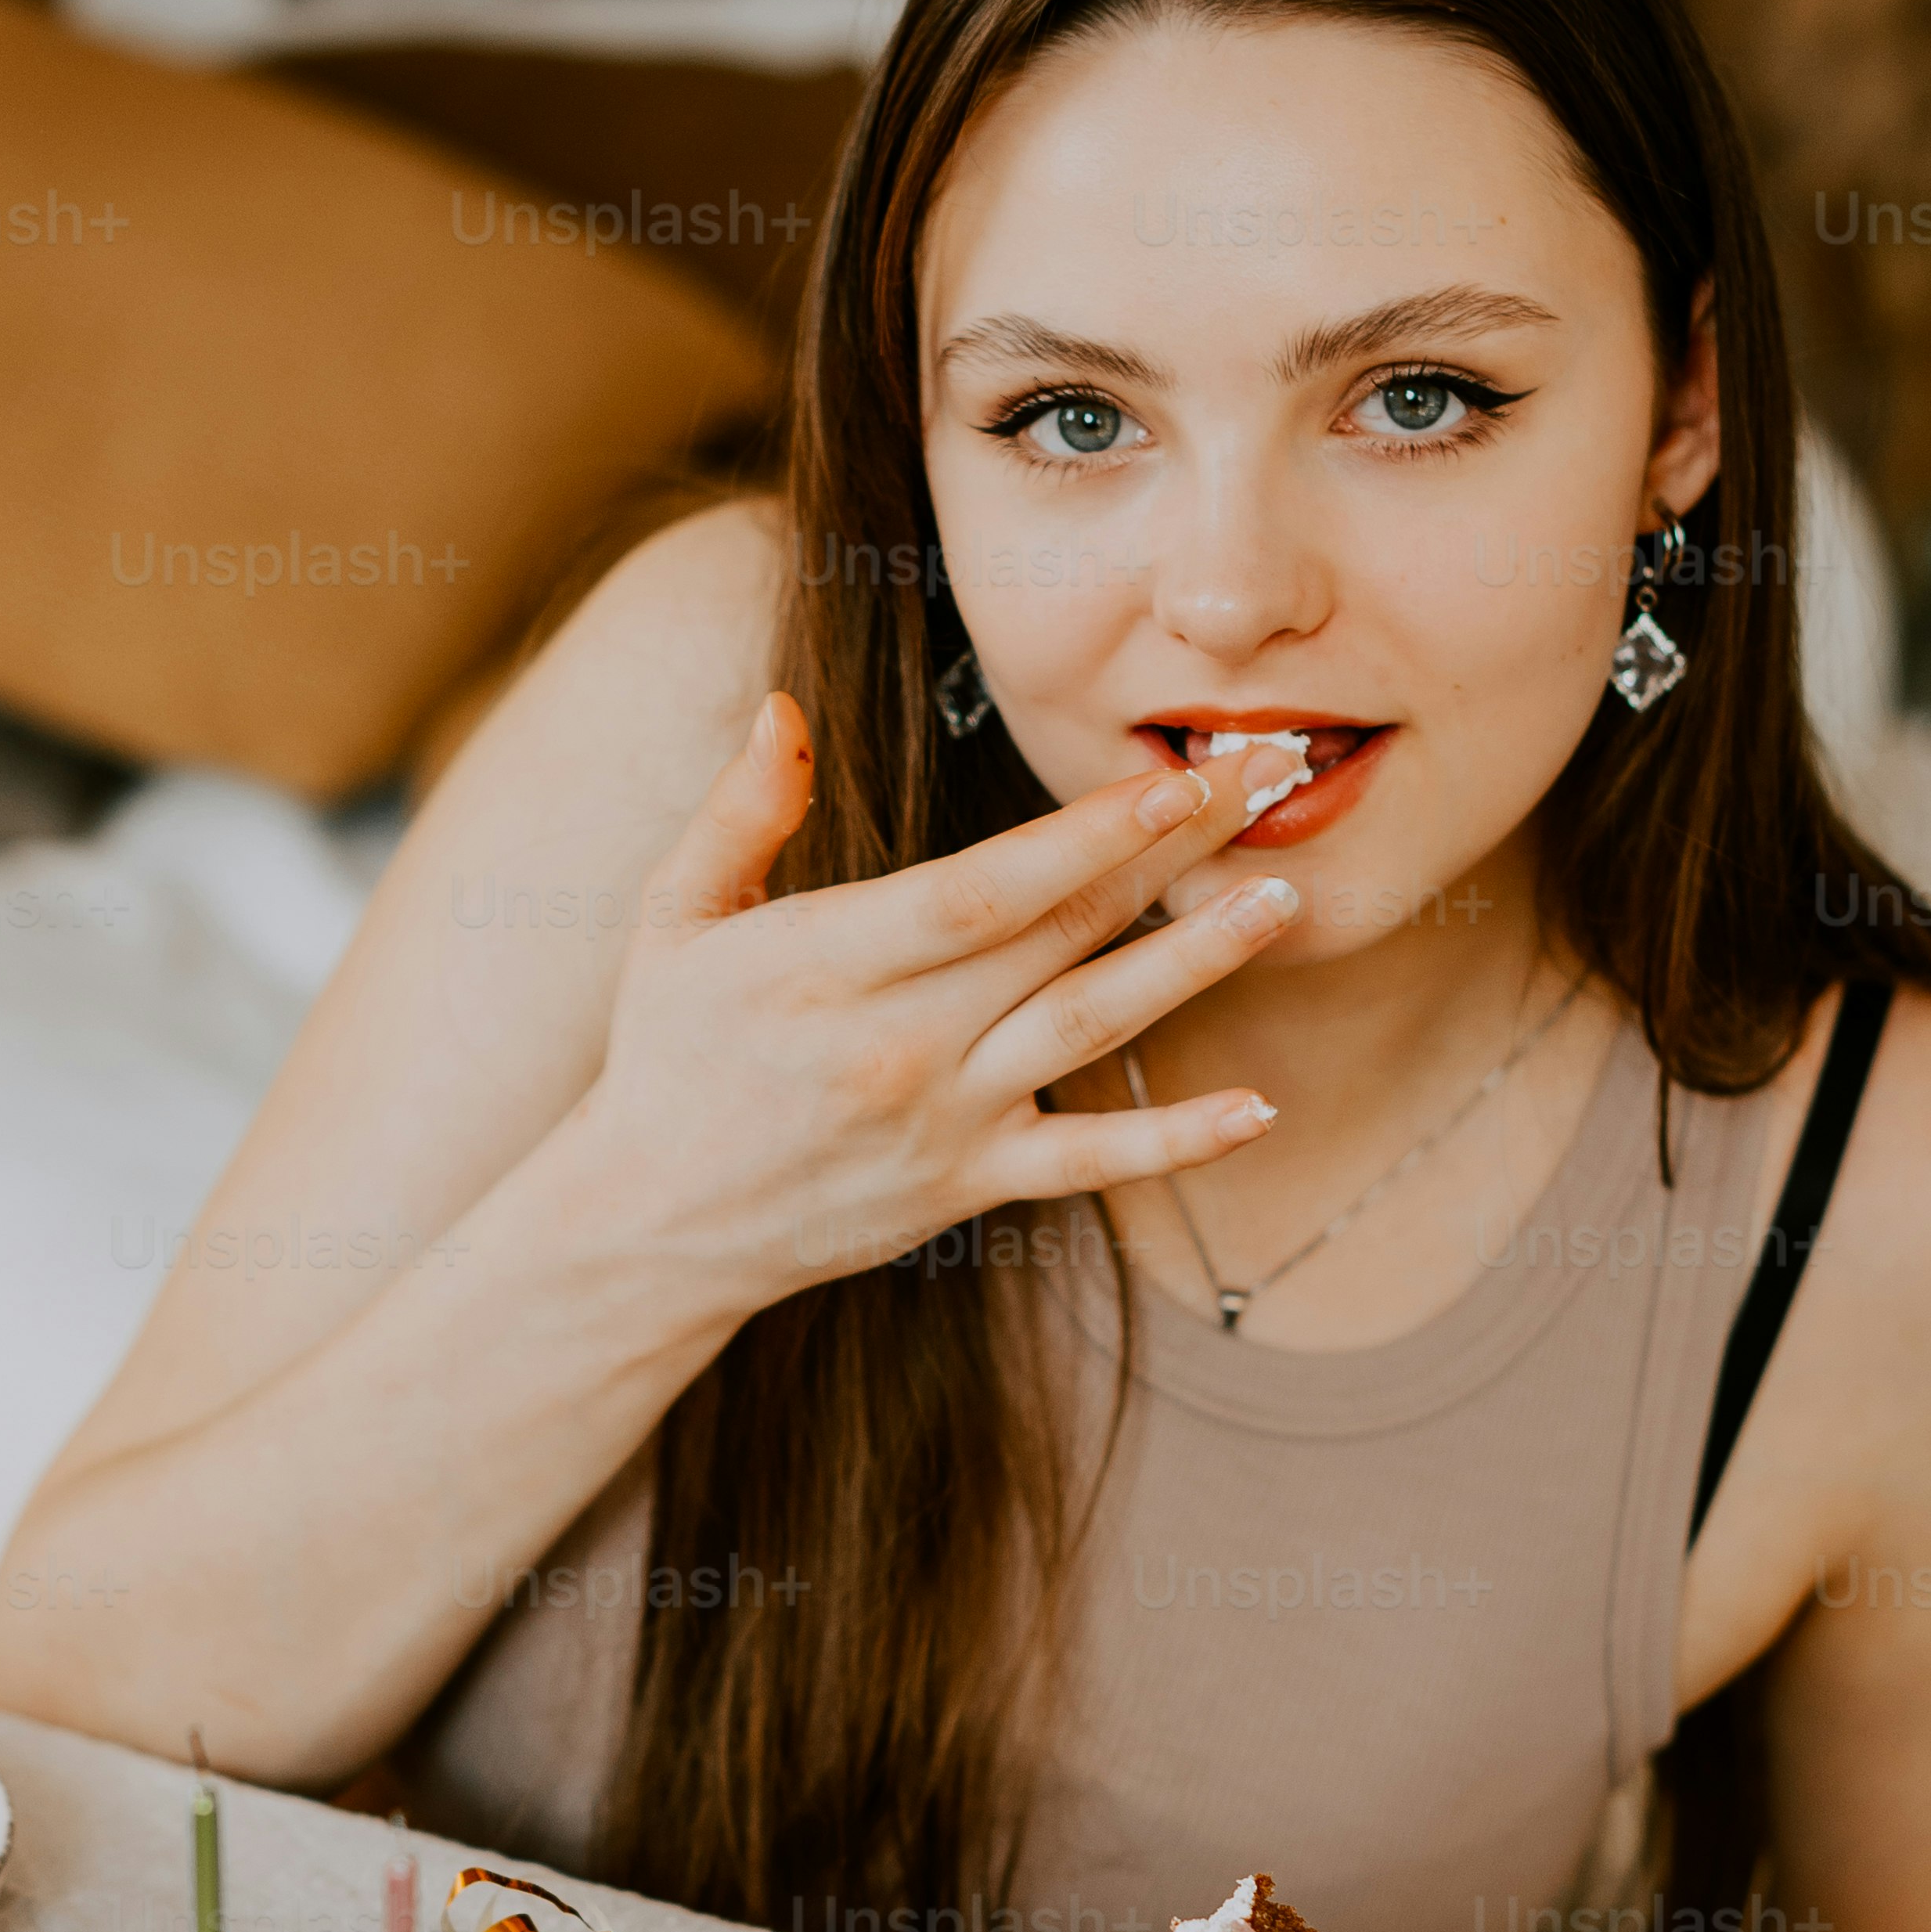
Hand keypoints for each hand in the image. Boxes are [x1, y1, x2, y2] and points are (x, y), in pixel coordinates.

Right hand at [584, 693, 1303, 1305]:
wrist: (650, 1222)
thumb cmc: (668, 1053)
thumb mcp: (672, 918)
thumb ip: (739, 811)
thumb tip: (784, 709)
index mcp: (829, 963)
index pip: (984, 891)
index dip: (1086, 837)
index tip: (1172, 781)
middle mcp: (899, 1043)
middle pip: (1059, 936)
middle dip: (1168, 855)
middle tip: (1258, 785)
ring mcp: (942, 1119)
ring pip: (1090, 1030)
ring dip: (1195, 965)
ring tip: (1280, 901)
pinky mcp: (966, 1186)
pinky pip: (1088, 1164)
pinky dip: (1175, 1142)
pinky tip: (1257, 1108)